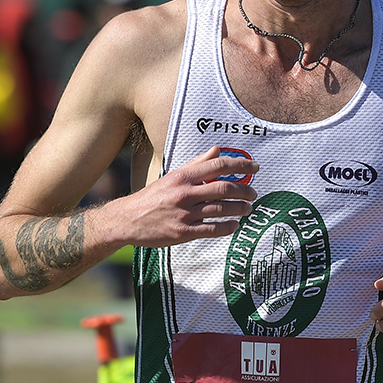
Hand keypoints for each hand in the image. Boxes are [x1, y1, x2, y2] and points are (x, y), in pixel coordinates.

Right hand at [107, 147, 257, 248]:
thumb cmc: (153, 196)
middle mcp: (184, 193)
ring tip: (248, 208)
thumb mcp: (173, 176)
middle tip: (254, 193)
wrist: (128, 219)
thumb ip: (196, 163)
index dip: (240, 164)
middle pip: (223, 188)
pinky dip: (227, 227)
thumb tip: (217, 150)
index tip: (255, 167)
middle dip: (244, 189)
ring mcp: (184, 214)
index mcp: (182, 176)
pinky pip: (212, 229)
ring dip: (239, 208)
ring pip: (221, 209)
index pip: (218, 165)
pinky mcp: (183, 232)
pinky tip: (235, 225)